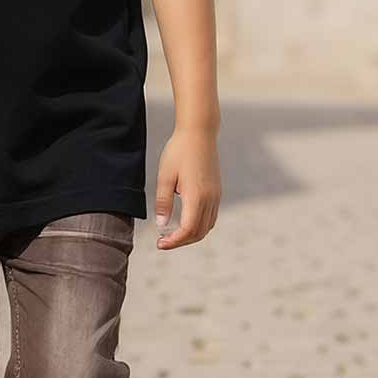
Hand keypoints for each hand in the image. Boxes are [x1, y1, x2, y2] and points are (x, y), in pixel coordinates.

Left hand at [153, 126, 220, 247]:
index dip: (174, 241)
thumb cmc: (179, 151)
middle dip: (181, 241)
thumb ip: (163, 202)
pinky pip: (211, 217)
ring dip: (191, 235)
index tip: (160, 244)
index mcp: (196, 196)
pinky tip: (185, 222)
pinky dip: (199, 226)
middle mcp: (210, 198)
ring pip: (207, 226)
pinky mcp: (217, 191)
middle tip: (163, 242)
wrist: (199, 133)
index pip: (188, 229)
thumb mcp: (165, 176)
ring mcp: (216, 195)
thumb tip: (161, 225)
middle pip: (199, 232)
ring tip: (173, 235)